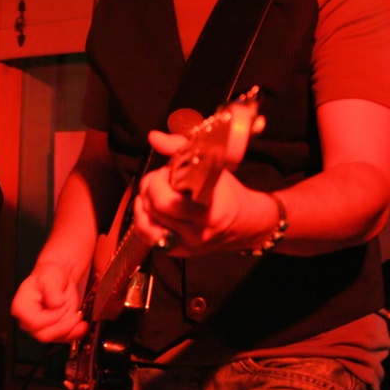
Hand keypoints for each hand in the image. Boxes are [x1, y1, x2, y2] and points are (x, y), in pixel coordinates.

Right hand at [11, 263, 87, 342]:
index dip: (52, 317)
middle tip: (75, 312)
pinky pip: (62, 339)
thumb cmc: (49, 277)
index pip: (36, 322)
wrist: (57, 280)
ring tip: (79, 315)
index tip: (62, 305)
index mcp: (22, 307)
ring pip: (55, 338)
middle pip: (45, 334)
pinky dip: (74, 334)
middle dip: (63, 324)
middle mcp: (27, 322)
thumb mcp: (50, 278)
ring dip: (70, 329)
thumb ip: (52, 290)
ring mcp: (39, 329)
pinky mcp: (51, 332)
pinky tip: (82, 326)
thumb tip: (56, 304)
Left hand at [132, 130, 271, 256]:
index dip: (159, 180)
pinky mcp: (180, 252)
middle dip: (149, 188)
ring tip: (154, 193)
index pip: (168, 200)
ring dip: (144, 204)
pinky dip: (144, 221)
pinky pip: (149, 238)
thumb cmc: (227, 191)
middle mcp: (199, 230)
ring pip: (147, 225)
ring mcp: (189, 244)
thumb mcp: (210, 164)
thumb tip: (153, 137)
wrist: (245, 224)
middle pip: (155, 210)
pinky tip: (151, 209)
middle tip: (159, 180)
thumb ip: (179, 148)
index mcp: (209, 208)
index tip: (167, 171)